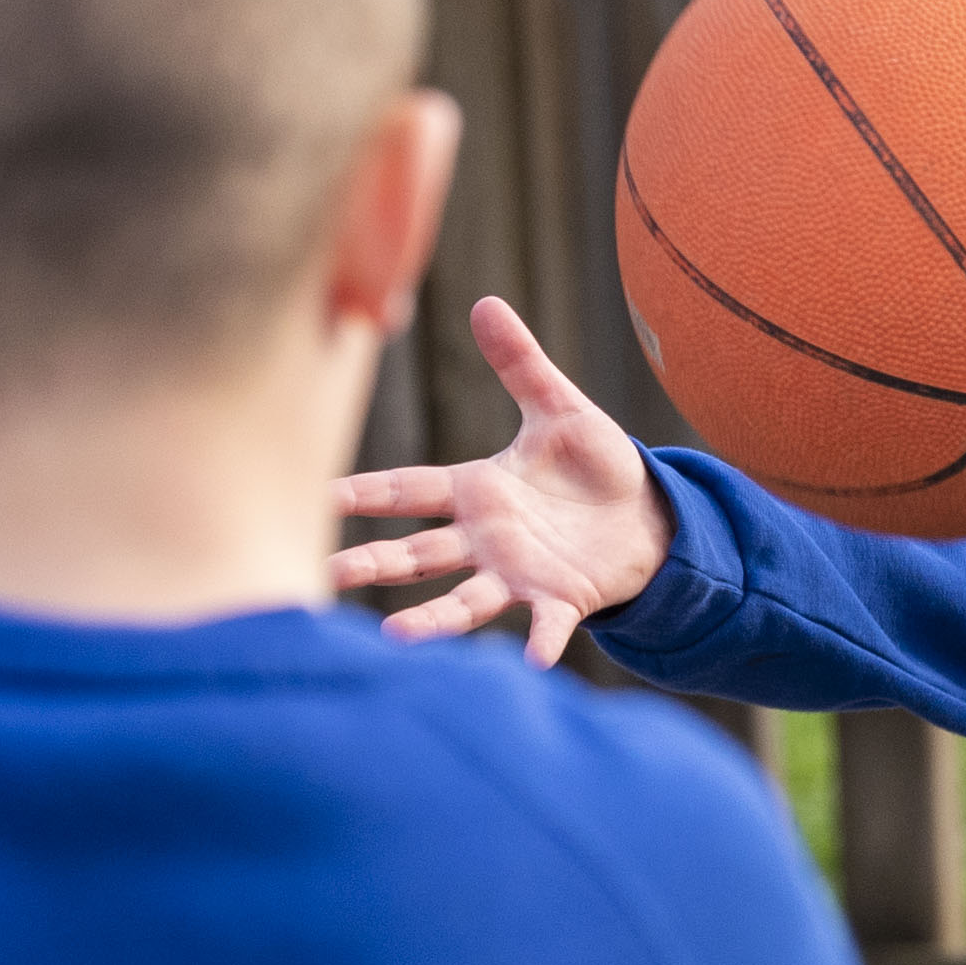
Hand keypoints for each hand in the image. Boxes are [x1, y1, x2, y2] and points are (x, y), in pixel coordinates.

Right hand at [332, 297, 671, 669]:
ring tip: (395, 638)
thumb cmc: (597, 466)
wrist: (650, 517)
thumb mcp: (558, 407)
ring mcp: (520, 574)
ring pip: (465, 600)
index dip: (363, 493)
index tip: (314, 495)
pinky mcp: (563, 599)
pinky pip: (548, 624)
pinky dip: (541, 642)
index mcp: (477, 491)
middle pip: (418, 554)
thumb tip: (485, 303)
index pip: (407, 490)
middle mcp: (487, 540)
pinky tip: (532, 661)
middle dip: (372, 565)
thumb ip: (520, 363)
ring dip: (432, 619)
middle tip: (324, 577)